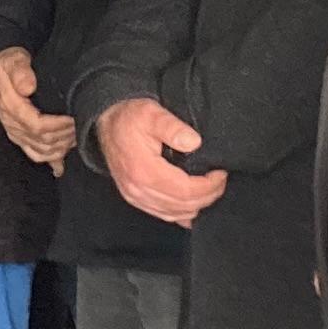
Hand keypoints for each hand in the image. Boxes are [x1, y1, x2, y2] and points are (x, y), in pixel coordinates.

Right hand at [0, 48, 75, 170]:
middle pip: (42, 141)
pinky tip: (59, 167)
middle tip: (82, 126)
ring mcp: (15, 133)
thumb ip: (20, 71)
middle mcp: (12, 124)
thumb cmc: (9, 64)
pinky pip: (33, 154)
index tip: (73, 118)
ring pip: (40, 151)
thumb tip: (28, 88)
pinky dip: (49, 161)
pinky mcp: (19, 136)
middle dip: (64, 136)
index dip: (57, 126)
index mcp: (11, 107)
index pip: (36, 125)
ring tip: (77, 138)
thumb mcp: (13, 61)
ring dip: (61, 148)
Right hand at [96, 96, 225, 223]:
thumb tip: (194, 142)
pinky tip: (193, 204)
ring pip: (174, 214)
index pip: (185, 191)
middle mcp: (139, 190)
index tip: (220, 173)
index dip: (209, 186)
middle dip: (208, 196)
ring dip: (196, 205)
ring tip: (210, 188)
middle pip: (183, 206)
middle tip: (220, 180)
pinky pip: (163, 215)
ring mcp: (135, 197)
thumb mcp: (151, 113)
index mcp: (145, 171)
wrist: (106, 124)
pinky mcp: (135, 198)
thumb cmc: (129, 118)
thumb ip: (172, 127)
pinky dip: (182, 212)